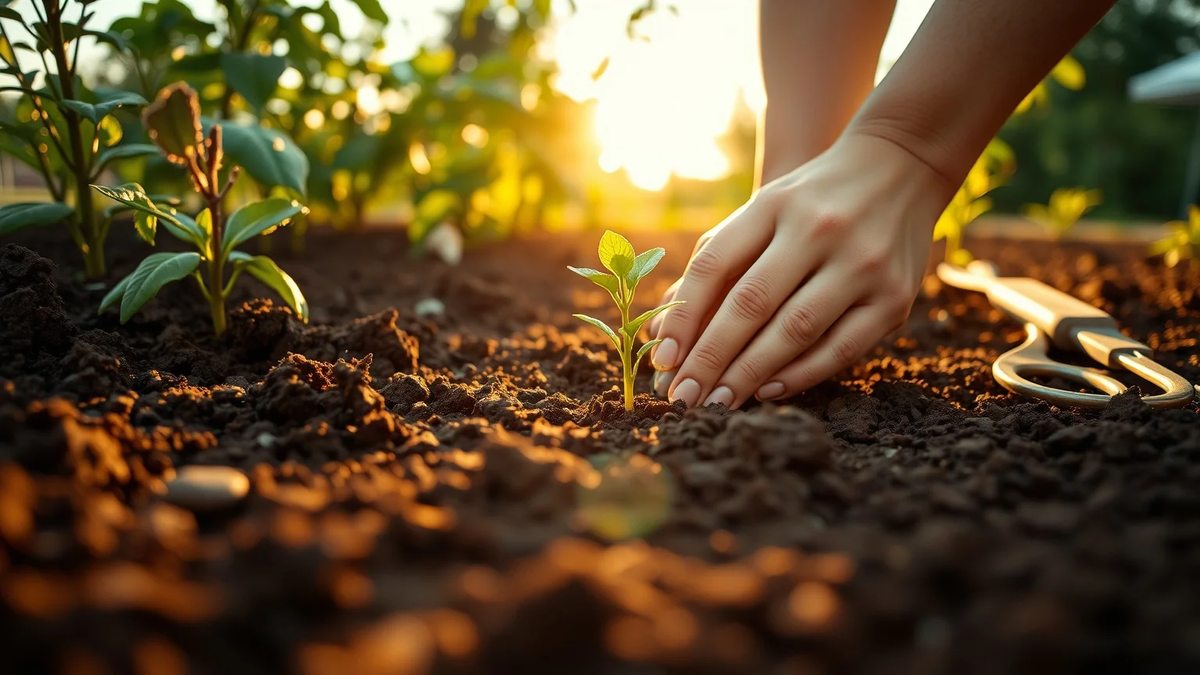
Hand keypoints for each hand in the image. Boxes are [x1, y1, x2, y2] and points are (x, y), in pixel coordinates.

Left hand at [648, 131, 953, 408]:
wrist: (903, 165)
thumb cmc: (810, 202)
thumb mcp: (763, 210)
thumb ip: (716, 261)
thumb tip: (662, 327)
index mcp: (774, 204)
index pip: (714, 264)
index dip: (683, 316)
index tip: (662, 360)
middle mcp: (818, 230)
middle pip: (751, 303)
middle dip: (710, 357)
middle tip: (682, 397)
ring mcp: (862, 262)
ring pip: (795, 330)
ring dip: (749, 373)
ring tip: (718, 403)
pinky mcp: (895, 296)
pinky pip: (842, 348)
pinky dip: (801, 374)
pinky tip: (767, 390)